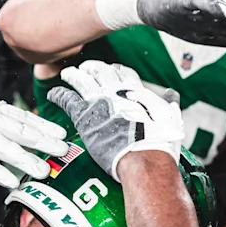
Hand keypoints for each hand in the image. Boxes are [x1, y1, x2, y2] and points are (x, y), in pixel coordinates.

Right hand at [0, 91, 66, 188]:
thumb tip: (17, 128)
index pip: (23, 116)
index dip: (44, 126)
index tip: (62, 134)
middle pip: (20, 130)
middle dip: (44, 141)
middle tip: (63, 150)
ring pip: (5, 148)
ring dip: (26, 160)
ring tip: (43, 171)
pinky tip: (13, 181)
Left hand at [46, 60, 183, 180]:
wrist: (144, 157)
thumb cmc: (159, 141)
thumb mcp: (170, 116)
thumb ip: (169, 103)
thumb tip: (172, 95)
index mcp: (135, 90)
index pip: (123, 72)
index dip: (116, 70)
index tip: (112, 69)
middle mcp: (115, 91)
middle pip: (100, 72)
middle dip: (93, 68)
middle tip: (86, 69)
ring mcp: (98, 102)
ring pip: (81, 81)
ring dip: (73, 75)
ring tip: (67, 74)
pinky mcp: (84, 117)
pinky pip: (66, 100)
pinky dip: (58, 94)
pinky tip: (53, 93)